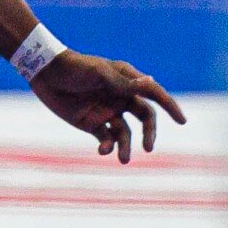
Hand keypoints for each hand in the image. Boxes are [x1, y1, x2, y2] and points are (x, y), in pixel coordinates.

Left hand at [31, 51, 184, 162]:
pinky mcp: (93, 124)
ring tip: (122, 159)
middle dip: (149, 134)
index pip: (154, 94)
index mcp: (128, 80)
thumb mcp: (100, 74)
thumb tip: (151, 83)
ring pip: (126, 133)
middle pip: (145, 118)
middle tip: (148, 148)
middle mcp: (121, 97)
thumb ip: (124, 83)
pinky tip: (103, 151)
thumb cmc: (75, 67)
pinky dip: (108, 147)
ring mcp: (108, 111)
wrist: (45, 73)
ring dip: (126, 146)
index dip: (170, 107)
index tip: (182, 121)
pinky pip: (107, 139)